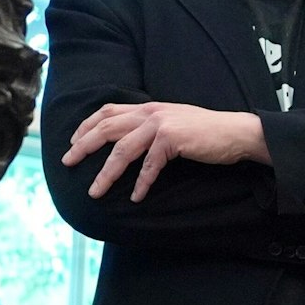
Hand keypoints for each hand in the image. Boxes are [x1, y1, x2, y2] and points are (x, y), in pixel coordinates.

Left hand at [63, 102, 268, 201]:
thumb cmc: (207, 132)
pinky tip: (135, 197)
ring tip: (95, 191)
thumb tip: (131, 139)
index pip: (108, 111)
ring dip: (106, 173)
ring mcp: (160, 125)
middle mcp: (150, 112)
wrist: (237, 132)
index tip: (73, 142)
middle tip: (67, 163)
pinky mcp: (172, 140)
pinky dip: (141, 183)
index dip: (86, 126)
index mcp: (148, 107)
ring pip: (122, 150)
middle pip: (106, 128)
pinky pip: (149, 166)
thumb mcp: (174, 121)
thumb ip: (152, 126)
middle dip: (83, 147)